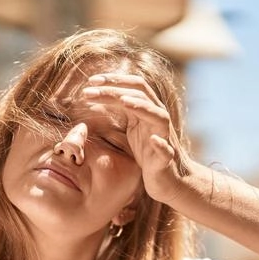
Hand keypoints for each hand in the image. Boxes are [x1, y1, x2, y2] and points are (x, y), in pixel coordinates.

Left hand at [82, 73, 187, 202]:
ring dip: (141, 107)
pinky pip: (166, 149)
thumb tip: (93, 98)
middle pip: (141, 95)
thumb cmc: (148, 153)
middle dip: (116, 89)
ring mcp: (164, 137)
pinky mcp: (166, 158)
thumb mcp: (132, 128)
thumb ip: (119, 112)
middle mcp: (158, 118)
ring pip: (158, 116)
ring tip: (123, 101)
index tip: (91, 80)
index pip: (134, 86)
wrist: (167, 179)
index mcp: (148, 110)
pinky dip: (160, 144)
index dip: (114, 80)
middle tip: (90, 89)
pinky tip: (153, 140)